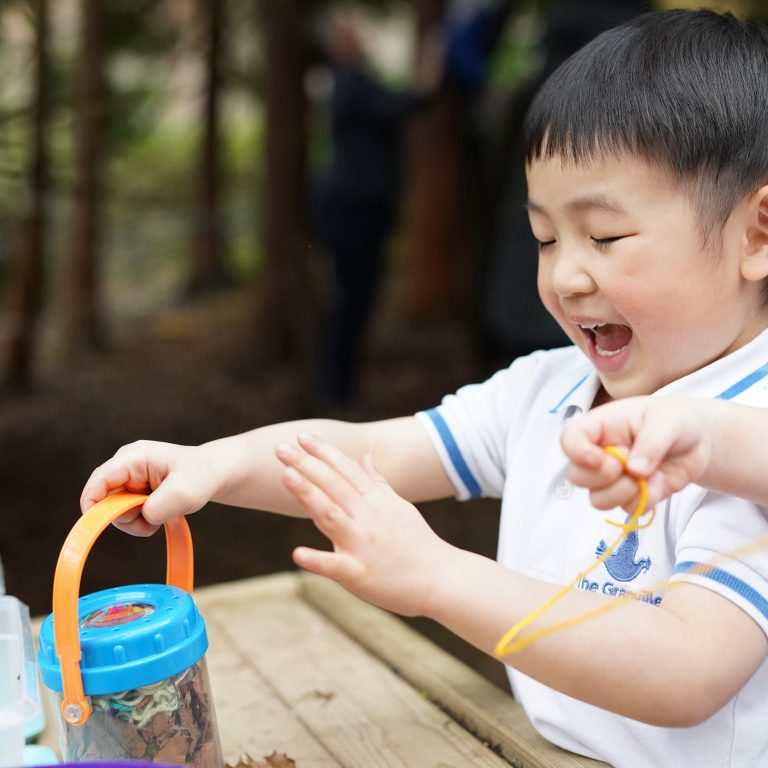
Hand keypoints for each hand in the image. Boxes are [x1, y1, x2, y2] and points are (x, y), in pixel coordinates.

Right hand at [80, 440, 220, 535]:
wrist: (213, 473)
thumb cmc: (201, 476)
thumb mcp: (184, 493)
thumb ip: (158, 507)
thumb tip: (143, 517)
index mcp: (134, 457)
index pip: (98, 482)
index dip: (93, 507)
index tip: (103, 528)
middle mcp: (126, 465)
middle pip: (104, 500)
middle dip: (125, 517)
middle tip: (152, 519)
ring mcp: (129, 477)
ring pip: (116, 510)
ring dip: (137, 521)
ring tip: (163, 513)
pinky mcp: (134, 489)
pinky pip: (127, 513)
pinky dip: (142, 520)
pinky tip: (160, 513)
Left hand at [275, 432, 450, 616]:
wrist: (441, 579)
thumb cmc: (417, 543)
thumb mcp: (399, 506)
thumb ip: (378, 482)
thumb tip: (364, 456)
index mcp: (376, 501)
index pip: (346, 470)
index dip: (323, 452)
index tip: (301, 435)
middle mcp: (368, 517)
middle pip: (333, 486)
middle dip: (306, 464)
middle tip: (280, 448)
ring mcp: (363, 544)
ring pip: (330, 515)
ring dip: (307, 495)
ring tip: (285, 476)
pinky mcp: (359, 573)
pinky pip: (335, 565)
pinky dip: (317, 559)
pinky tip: (297, 552)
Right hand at [560, 397, 710, 511]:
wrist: (698, 439)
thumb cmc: (674, 419)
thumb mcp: (668, 420)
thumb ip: (651, 442)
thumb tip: (635, 470)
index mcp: (600, 428)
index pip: (570, 439)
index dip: (577, 452)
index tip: (599, 459)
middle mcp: (600, 454)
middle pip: (577, 477)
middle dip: (603, 477)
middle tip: (628, 465)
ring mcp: (614, 478)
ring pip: (598, 499)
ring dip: (623, 493)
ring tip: (648, 476)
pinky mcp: (632, 495)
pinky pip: (626, 509)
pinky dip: (645, 501)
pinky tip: (660, 483)